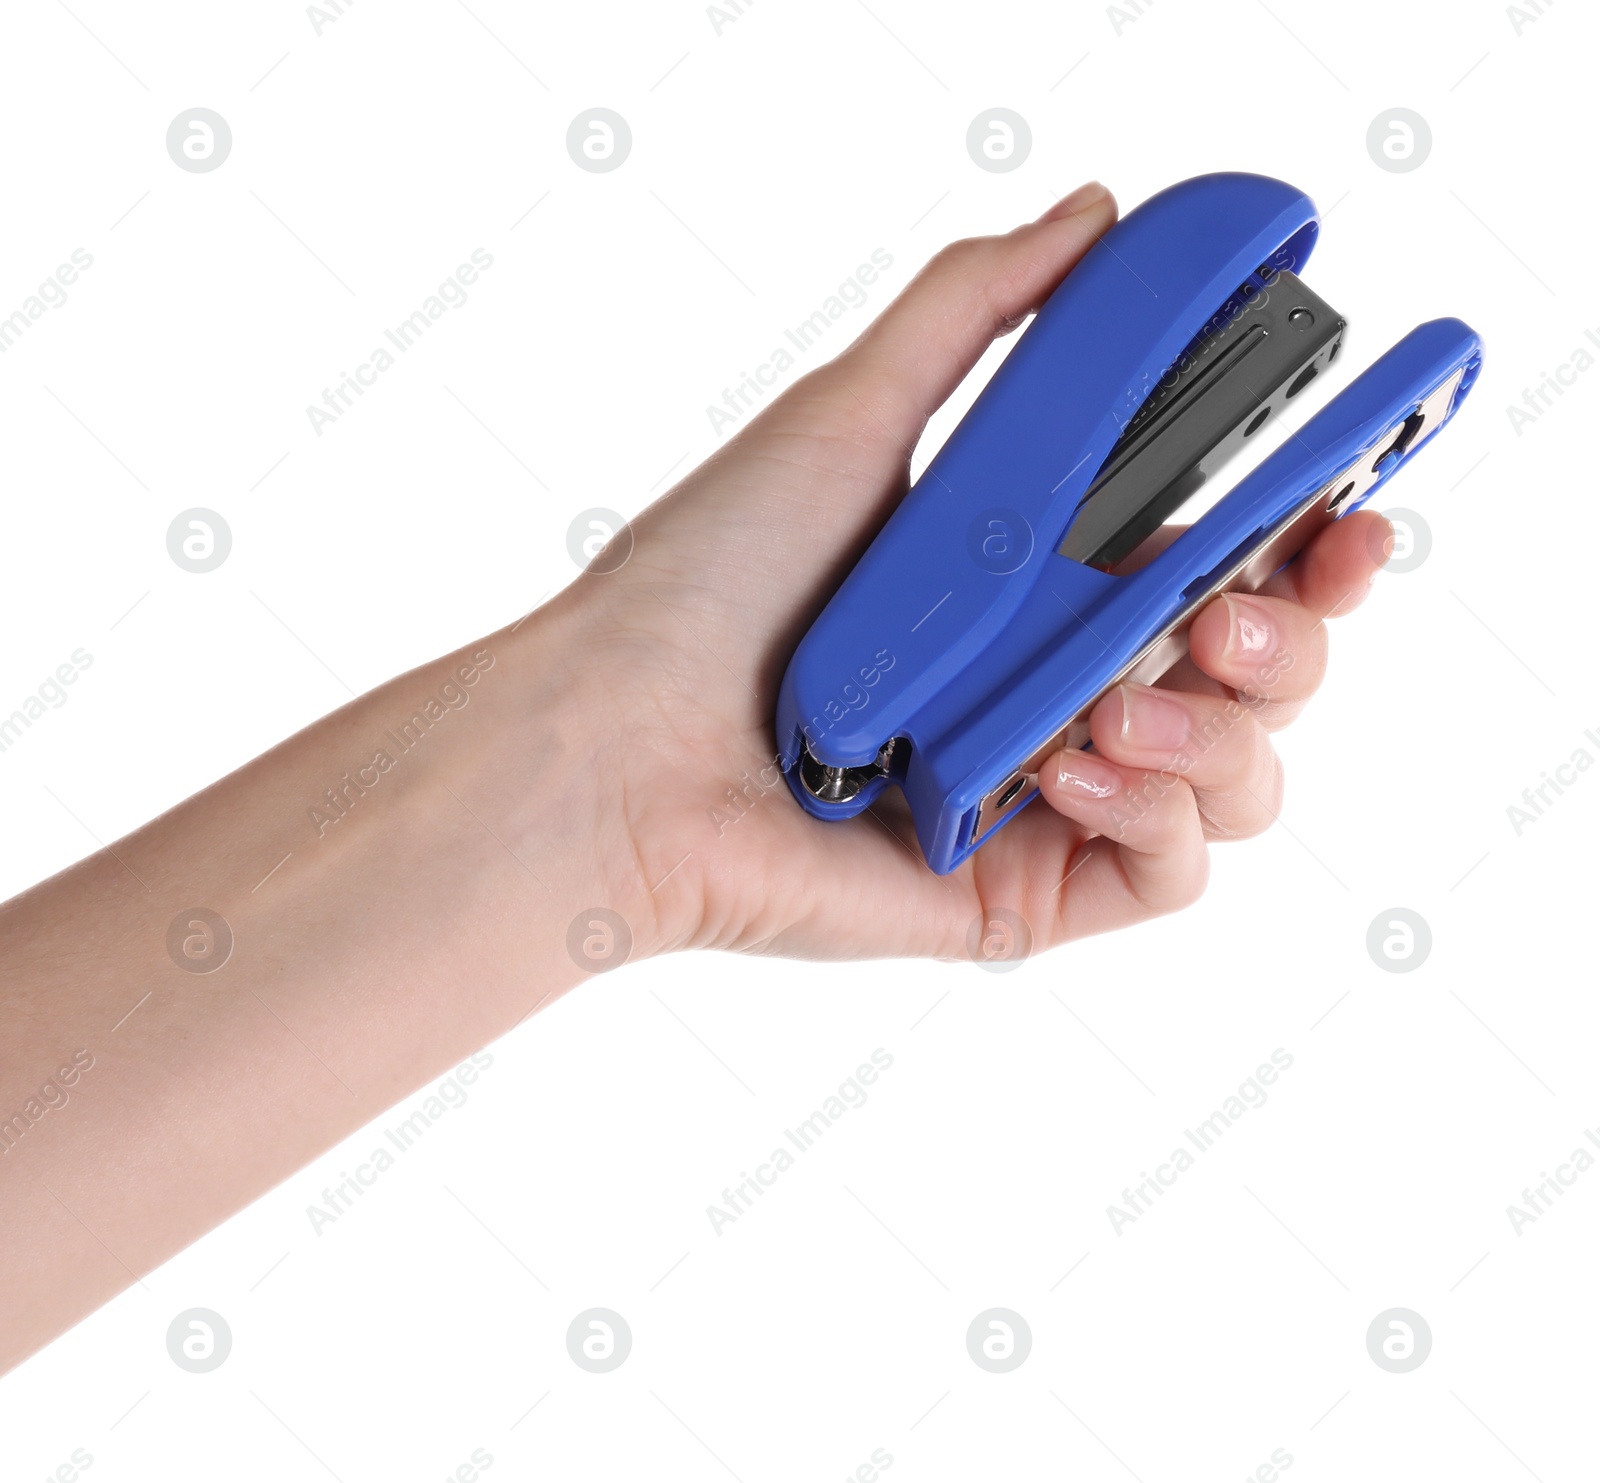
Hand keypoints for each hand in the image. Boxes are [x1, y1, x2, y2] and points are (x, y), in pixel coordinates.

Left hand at [540, 181, 1392, 962]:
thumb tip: (1091, 215)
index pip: (1219, 564)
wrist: (614, 742)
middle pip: (1261, 675)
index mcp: (1039, 585)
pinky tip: (1074, 768)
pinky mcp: (1020, 893)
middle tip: (1238, 607)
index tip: (1348, 506)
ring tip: (1116, 702)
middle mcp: (1057, 689)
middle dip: (1296, 638)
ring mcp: (1046, 799)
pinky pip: (1167, 873)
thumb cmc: (711, 583)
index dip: (1309, 541)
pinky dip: (1157, 815)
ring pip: (1239, 779)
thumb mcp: (852, 417)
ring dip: (1224, 730)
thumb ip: (976, 313)